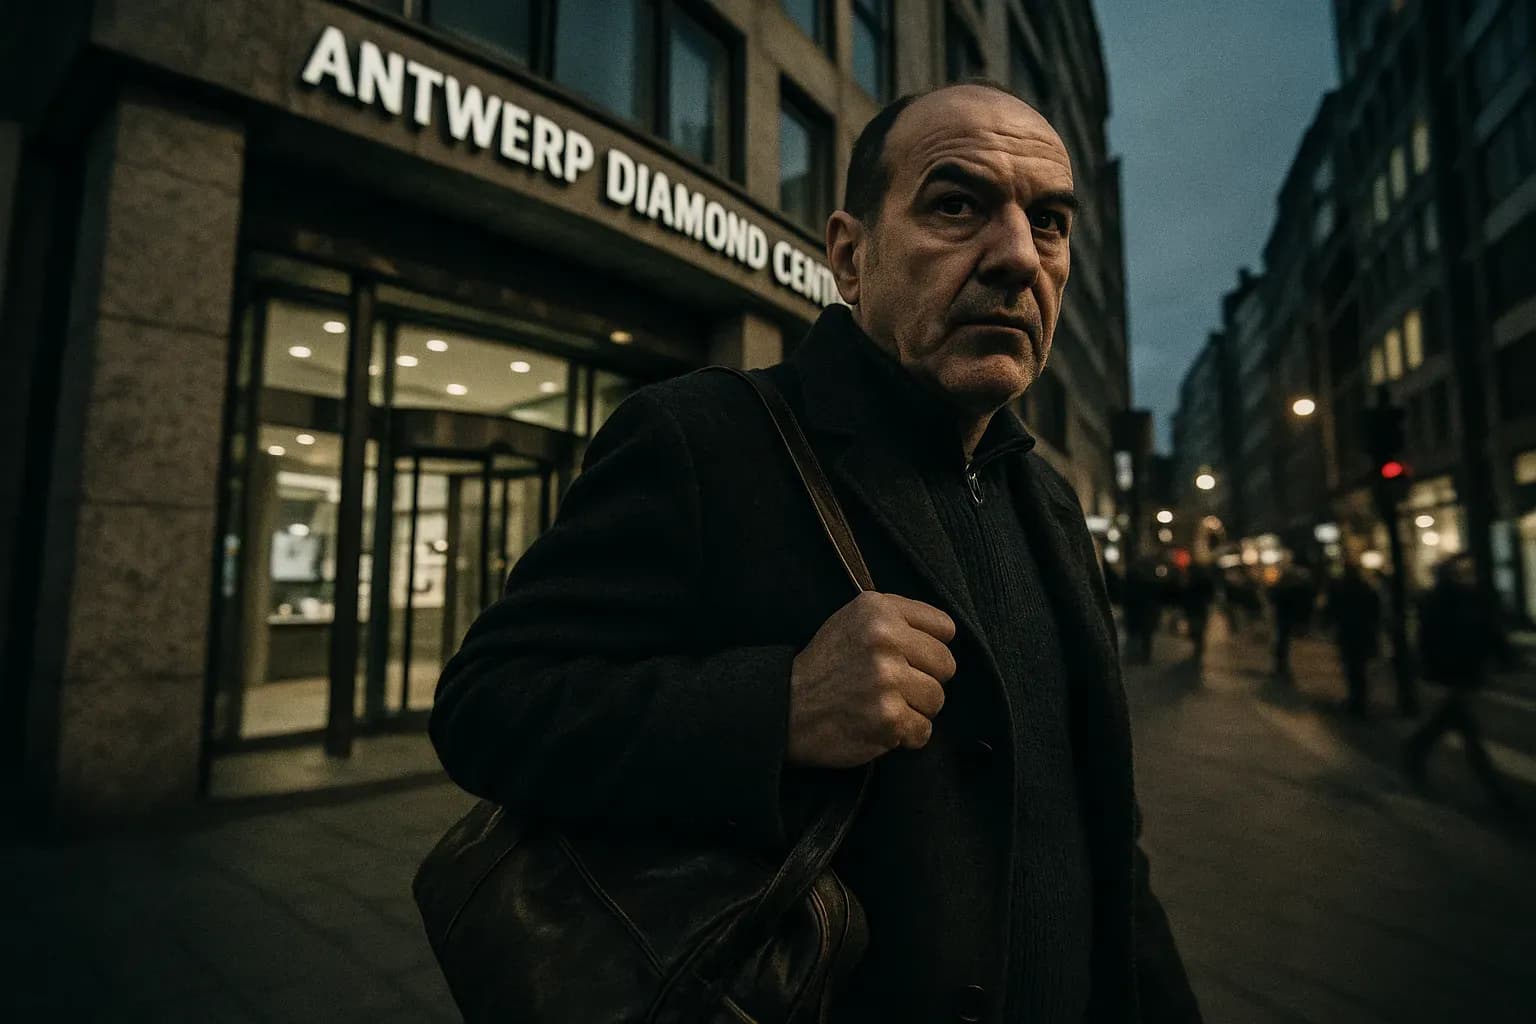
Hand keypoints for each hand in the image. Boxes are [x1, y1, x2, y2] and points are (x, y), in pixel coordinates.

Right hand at [786, 592, 957, 767]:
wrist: (785, 708)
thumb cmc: (824, 666)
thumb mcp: (853, 621)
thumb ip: (897, 619)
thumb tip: (945, 635)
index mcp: (878, 609)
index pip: (944, 628)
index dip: (930, 647)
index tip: (911, 658)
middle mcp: (884, 639)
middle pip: (946, 665)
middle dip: (924, 679)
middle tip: (894, 686)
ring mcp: (887, 679)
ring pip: (937, 699)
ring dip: (915, 709)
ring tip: (883, 705)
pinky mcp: (889, 718)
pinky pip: (923, 730)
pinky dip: (905, 735)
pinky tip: (880, 725)